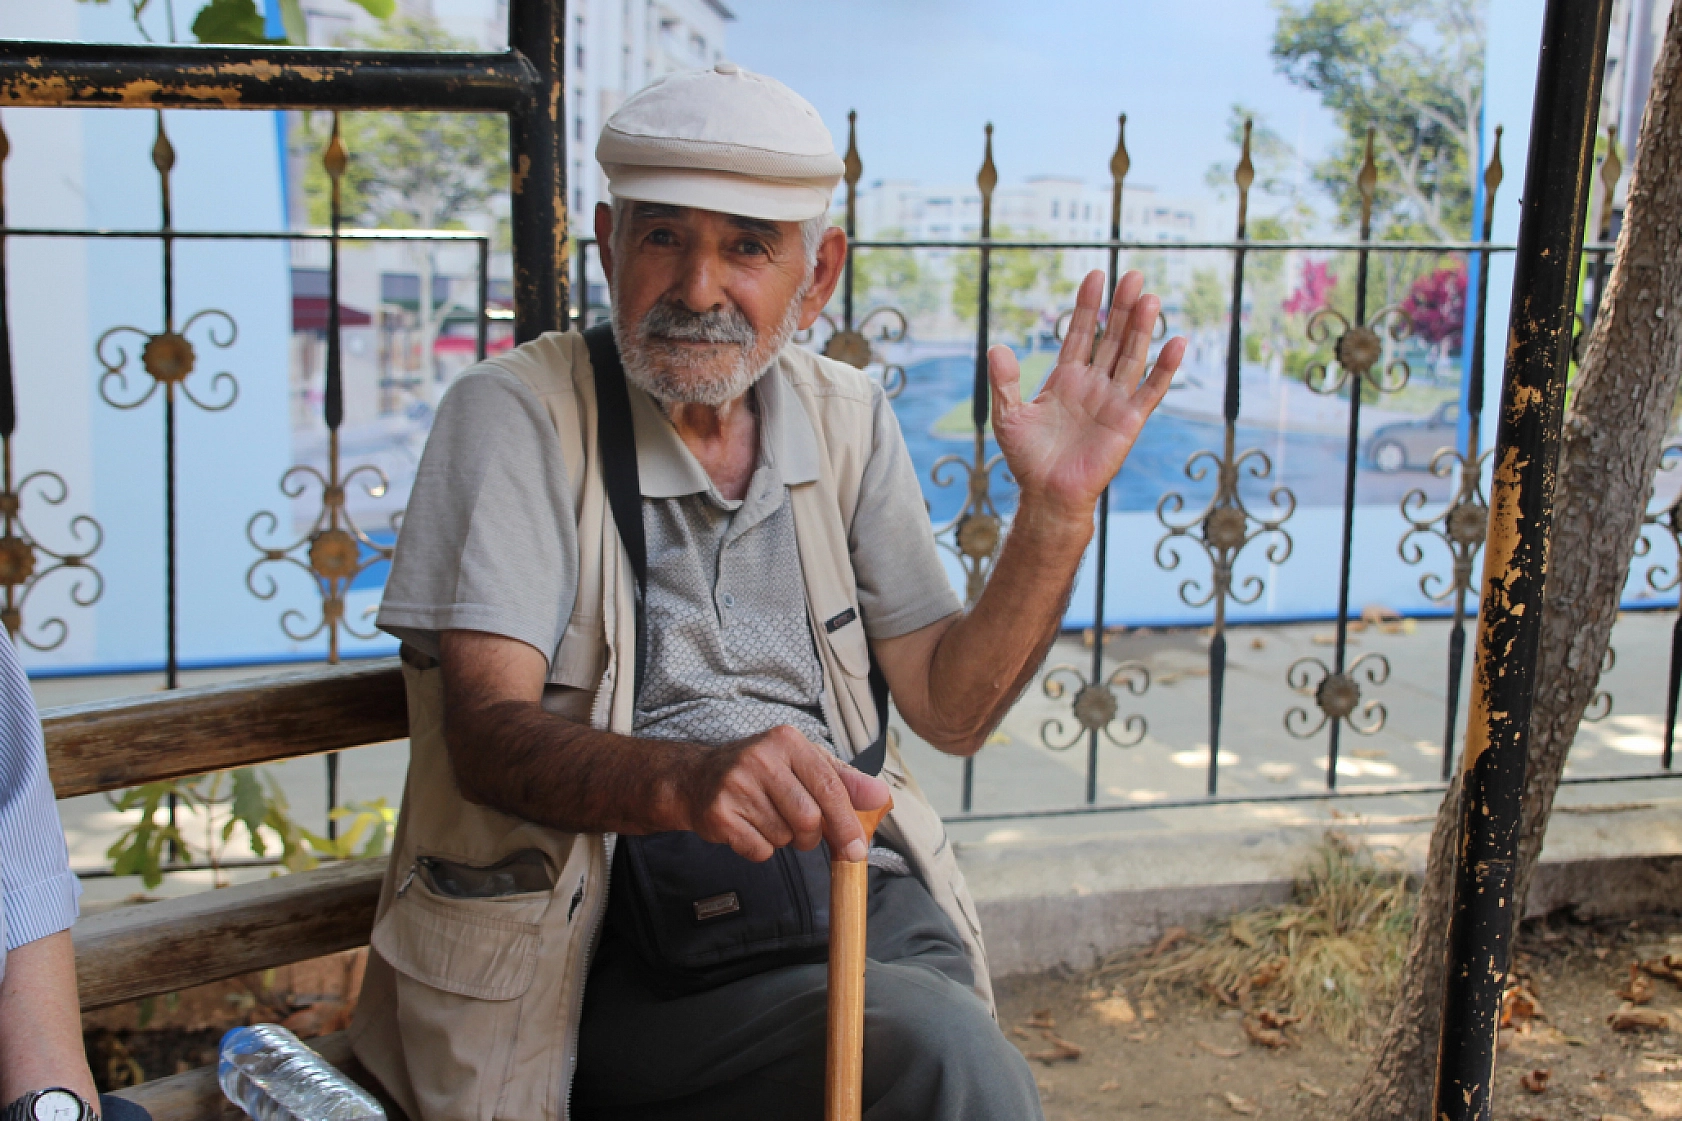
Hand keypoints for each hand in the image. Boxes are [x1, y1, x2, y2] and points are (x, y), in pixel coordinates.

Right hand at [681, 725, 890, 862]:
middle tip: (803, 832)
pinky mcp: (719, 814)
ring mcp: (736, 786)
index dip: (847, 822)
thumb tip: (880, 796)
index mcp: (787, 741)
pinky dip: (761, 848)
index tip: (858, 849)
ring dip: (784, 839)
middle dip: (812, 836)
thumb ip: (843, 780)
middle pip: (809, 819)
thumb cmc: (760, 772)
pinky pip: (760, 850)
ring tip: (767, 818)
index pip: (829, 787)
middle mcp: (760, 758)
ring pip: (785, 837)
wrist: (695, 778)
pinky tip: (749, 827)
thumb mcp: (802, 764)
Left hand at [989, 270, 1185, 522]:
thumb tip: (996, 348)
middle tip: (1132, 274)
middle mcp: (1093, 384)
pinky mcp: (1129, 420)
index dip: (1087, 306)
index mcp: (1066, 378)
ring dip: (1142, 328)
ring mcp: (1113, 400)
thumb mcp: (1008, 416)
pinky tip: (1176, 342)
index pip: (1079, 333)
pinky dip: (1164, 368)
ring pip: (1132, 356)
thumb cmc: (1027, 459)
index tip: (1095, 276)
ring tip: (1150, 297)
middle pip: (1112, 337)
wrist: (1047, 494)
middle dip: (1121, 307)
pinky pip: (1150, 390)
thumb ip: (1004, 382)